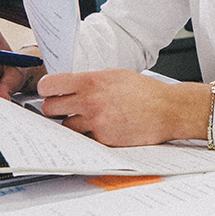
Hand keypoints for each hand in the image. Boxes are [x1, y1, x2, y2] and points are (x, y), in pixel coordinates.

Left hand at [36, 71, 210, 145]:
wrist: (167, 110)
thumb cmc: (145, 92)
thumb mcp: (115, 75)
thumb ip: (89, 80)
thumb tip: (68, 84)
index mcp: (91, 81)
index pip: (50, 85)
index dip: (47, 90)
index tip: (50, 92)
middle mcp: (90, 101)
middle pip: (50, 108)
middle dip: (55, 109)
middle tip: (64, 108)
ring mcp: (95, 122)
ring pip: (65, 126)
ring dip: (72, 124)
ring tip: (87, 119)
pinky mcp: (103, 140)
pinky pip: (84, 139)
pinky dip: (89, 136)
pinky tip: (102, 128)